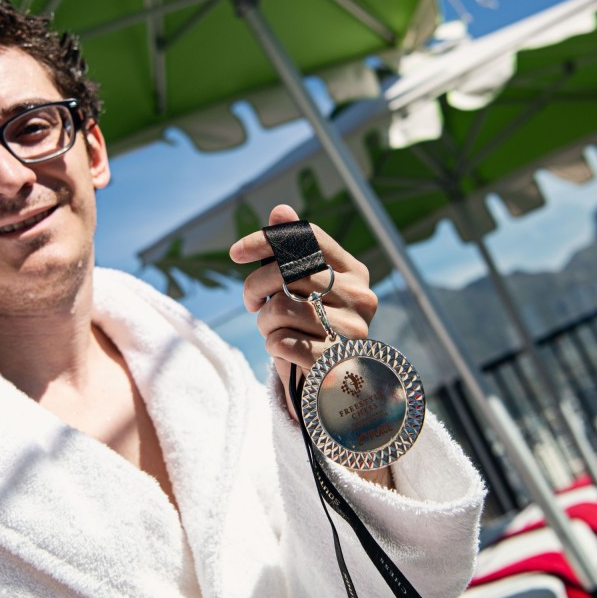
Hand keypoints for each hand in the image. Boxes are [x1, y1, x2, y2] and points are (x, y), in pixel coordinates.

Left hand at [228, 204, 377, 420]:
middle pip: (288, 272)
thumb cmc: (315, 329)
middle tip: (252, 303)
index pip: (308, 238)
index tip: (235, 252)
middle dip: (255, 286)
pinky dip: (272, 345)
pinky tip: (282, 349)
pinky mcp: (336, 362)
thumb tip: (280, 210)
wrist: (337, 388)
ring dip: (264, 321)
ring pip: (281, 307)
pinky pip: (282, 341)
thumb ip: (293, 252)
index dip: (266, 240)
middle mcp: (361, 297)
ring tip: (271, 329)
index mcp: (355, 272)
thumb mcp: (305, 290)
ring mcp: (353, 330)